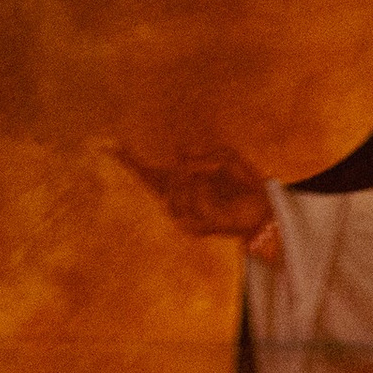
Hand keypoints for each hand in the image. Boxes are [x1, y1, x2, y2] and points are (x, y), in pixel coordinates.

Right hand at [111, 143, 273, 240]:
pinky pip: (190, 201)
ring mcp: (185, 216)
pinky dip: (202, 191)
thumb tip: (177, 152)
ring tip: (210, 180)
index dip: (128, 159)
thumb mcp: (225, 158)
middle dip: (167, 172)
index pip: (147, 173)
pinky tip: (214, 191)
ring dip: (190, 182)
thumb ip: (200, 154)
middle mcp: (178, 201)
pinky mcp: (196, 228)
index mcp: (181, 183)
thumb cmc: (247, 185)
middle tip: (191, 168)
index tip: (107, 144)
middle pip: (153, 183)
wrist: (266, 212)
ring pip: (172, 193)